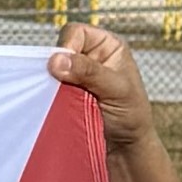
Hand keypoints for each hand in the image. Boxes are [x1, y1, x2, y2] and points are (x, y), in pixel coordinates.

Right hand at [47, 20, 157, 155]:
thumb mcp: (116, 89)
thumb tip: (56, 60)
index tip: (66, 68)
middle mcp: (91, 56)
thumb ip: (89, 72)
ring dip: (55, 84)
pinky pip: (48, 87)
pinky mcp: (66, 93)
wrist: (125, 148)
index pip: (76, 32)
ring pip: (52, 69)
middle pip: (60, 49)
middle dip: (59, 66)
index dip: (68, 46)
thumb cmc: (132, 116)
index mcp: (108, 46)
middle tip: (67, 87)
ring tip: (68, 100)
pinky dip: (51, 95)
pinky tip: (61, 106)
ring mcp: (76, 76)